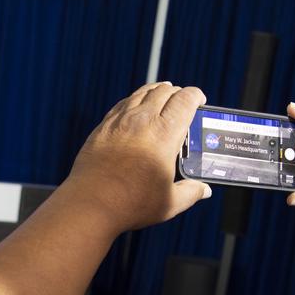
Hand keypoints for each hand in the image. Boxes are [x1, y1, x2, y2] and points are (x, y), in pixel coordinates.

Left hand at [63, 82, 212, 232]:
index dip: (196, 95)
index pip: (185, 100)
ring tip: (162, 96)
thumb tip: (203, 190)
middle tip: (183, 100)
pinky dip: (134, 100)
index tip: (200, 99)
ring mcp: (120, 121)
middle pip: (164, 91)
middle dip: (178, 92)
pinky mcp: (103, 127)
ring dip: (156, 91)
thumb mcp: (170, 202)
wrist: (91, 203)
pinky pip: (122, 103)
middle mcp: (142, 121)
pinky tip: (136, 108)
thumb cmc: (130, 204)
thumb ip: (191, 192)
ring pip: (142, 93)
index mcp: (164, 135)